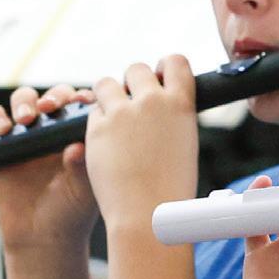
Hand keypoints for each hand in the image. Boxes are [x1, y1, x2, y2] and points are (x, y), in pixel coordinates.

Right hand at [0, 85, 97, 253]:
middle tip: (49, 108)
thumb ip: (82, 167)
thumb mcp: (83, 191)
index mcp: (78, 136)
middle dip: (51, 96)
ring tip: (25, 119)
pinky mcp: (0, 145)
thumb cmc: (71, 214)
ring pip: (22, 101)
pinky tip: (2, 130)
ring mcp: (26, 136)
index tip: (80, 101)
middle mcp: (53, 131)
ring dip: (23, 101)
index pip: (80, 105)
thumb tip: (76, 146)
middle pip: (52, 97)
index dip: (79, 97)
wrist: (41, 238)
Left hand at [79, 56, 199, 235]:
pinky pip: (92, 112)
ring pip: (105, 83)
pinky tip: (104, 144)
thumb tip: (163, 107)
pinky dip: (96, 123)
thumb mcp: (185, 145)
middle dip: (132, 83)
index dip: (164, 69)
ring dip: (108, 96)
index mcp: (181, 104)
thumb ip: (173, 119)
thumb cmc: (172, 191)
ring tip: (113, 119)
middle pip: (136, 69)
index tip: (160, 79)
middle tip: (132, 104)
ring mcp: (121, 113)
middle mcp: (151, 101)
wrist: (148, 217)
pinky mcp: (96, 128)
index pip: (175, 61)